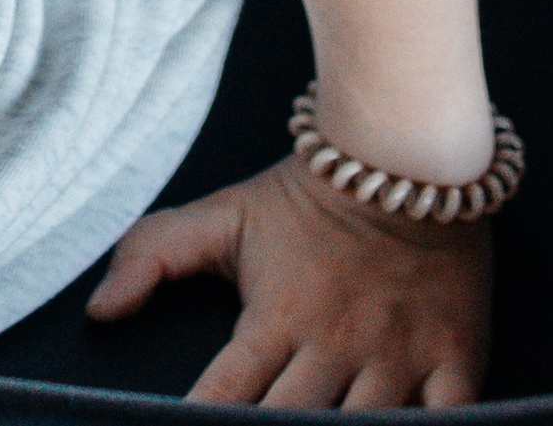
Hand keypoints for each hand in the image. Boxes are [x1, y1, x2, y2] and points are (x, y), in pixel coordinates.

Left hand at [89, 157, 490, 408]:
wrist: (406, 153)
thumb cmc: (310, 195)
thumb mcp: (224, 216)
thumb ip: (153, 255)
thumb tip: (98, 310)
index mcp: (275, 318)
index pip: (224, 397)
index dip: (199, 422)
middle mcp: (333, 346)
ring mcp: (397, 357)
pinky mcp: (454, 358)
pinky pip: (447, 423)